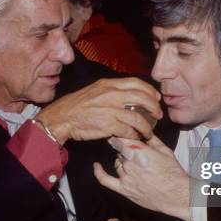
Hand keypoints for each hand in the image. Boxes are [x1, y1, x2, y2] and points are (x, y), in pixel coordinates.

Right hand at [36, 78, 161, 144]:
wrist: (62, 117)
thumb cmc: (76, 105)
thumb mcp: (95, 90)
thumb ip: (111, 91)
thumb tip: (127, 95)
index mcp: (109, 84)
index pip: (136, 83)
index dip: (150, 90)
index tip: (156, 98)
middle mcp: (111, 94)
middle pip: (142, 98)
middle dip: (154, 107)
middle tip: (158, 115)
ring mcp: (110, 110)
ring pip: (138, 117)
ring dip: (146, 126)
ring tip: (148, 131)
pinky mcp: (108, 125)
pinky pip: (128, 130)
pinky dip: (134, 134)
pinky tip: (135, 137)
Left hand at [94, 135, 190, 220]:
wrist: (177, 195)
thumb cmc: (173, 173)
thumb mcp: (165, 150)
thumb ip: (152, 139)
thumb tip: (144, 132)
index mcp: (139, 150)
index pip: (122, 138)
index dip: (122, 135)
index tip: (123, 132)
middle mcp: (130, 162)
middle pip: (120, 150)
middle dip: (127, 149)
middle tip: (136, 152)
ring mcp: (125, 176)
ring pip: (117, 162)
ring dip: (123, 160)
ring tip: (136, 164)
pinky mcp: (124, 189)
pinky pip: (105, 180)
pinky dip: (99, 172)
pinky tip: (96, 166)